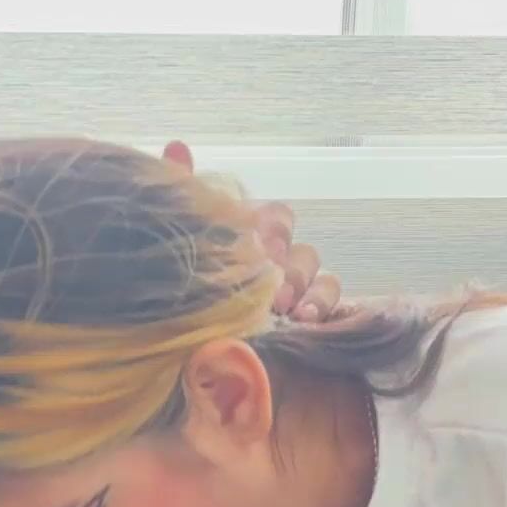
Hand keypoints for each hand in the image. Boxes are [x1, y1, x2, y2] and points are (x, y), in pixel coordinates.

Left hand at [163, 140, 340, 321]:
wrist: (181, 360)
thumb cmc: (180, 299)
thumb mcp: (175, 243)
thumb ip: (181, 197)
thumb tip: (176, 145)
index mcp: (242, 239)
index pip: (273, 216)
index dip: (270, 226)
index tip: (259, 244)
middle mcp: (270, 260)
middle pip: (295, 242)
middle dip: (284, 258)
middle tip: (268, 281)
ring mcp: (292, 289)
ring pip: (315, 268)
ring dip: (302, 282)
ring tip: (284, 306)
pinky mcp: (309, 317)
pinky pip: (331, 300)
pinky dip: (321, 303)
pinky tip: (304, 317)